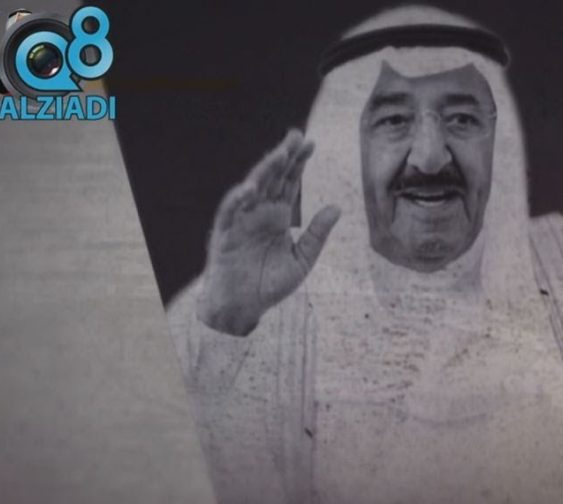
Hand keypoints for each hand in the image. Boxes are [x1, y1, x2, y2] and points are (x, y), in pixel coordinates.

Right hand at [197, 128, 340, 334]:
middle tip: (296, 135)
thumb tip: (337, 207)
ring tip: (278, 154)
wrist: (243, 309)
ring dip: (264, 171)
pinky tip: (250, 187)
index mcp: (278, 216)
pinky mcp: (225, 235)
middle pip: (272, 179)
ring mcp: (241, 221)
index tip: (311, 144)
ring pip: (253, 189)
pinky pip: (230, 213)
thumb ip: (317, 234)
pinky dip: (238, 200)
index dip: (298, 163)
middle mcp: (259, 213)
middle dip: (283, 157)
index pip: (289, 183)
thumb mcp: (302, 260)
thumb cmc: (269, 284)